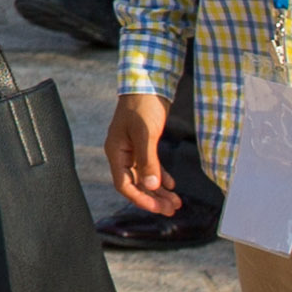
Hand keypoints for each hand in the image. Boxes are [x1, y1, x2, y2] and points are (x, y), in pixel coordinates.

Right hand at [104, 89, 178, 213]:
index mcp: (116, 151)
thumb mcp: (145, 133)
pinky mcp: (144, 144)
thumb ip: (148, 160)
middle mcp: (122, 153)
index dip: (140, 198)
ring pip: (145, 177)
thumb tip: (151, 186)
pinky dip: (161, 177)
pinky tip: (172, 185)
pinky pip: (151, 166)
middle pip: (136, 184)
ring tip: (175, 202)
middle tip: (171, 209)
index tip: (157, 207)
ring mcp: (133, 149)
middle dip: (153, 198)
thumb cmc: (142, 104)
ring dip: (159, 191)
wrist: (148, 82)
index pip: (124, 184)